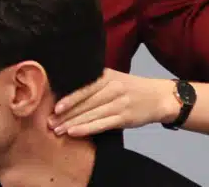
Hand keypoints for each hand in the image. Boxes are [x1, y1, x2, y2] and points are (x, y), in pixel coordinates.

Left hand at [49, 69, 178, 136]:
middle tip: (49, 123)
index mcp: (107, 77)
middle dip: (65, 115)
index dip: (69, 99)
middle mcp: (113, 89)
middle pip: (85, 104)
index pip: (84, 89)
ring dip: (72, 124)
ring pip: (91, 115)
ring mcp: (119, 104)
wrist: (159, 97)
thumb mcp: (115, 78)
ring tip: (57, 130)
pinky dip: (87, 129)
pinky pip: (102, 124)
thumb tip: (68, 91)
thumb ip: (95, 82)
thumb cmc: (132, 88)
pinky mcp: (124, 118)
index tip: (53, 108)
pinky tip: (74, 132)